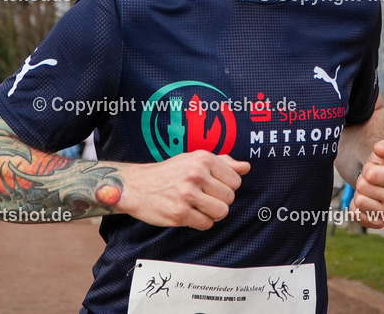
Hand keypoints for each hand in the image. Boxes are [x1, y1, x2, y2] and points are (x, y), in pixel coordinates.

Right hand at [118, 150, 249, 229]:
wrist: (137, 186)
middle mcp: (196, 174)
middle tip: (204, 198)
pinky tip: (190, 214)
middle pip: (230, 197)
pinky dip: (201, 222)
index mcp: (203, 159)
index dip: (227, 186)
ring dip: (212, 213)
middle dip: (219, 201)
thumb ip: (223, 162)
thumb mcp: (195, 160)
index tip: (213, 186)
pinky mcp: (179, 213)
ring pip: (221, 212)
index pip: (235, 180)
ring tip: (199, 207)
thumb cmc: (170, 173)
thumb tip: (246, 167)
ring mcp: (187, 194)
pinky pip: (206, 224)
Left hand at [349, 140, 383, 228]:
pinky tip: (364, 201)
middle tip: (368, 181)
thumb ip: (383, 146)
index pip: (371, 174)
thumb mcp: (382, 151)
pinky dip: (355, 207)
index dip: (367, 169)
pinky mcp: (379, 223)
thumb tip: (379, 149)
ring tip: (367, 191)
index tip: (373, 169)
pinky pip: (357, 216)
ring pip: (359, 202)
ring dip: (358, 194)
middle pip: (362, 187)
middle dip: (361, 181)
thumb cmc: (379, 165)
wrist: (376, 180)